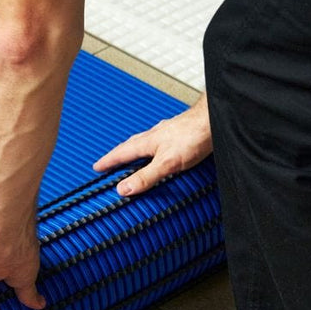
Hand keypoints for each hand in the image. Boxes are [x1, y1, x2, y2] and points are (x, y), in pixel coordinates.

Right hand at [93, 94, 211, 195]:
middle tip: (109, 162)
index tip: (97, 167)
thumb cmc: (193, 136)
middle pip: (130, 146)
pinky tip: (160, 150)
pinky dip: (153, 148)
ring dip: (135, 151)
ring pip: (145, 142)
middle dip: (118, 155)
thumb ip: (145, 176)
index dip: (108, 161)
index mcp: (146, 142)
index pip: (121, 153)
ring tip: (131, 157)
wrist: (214, 120)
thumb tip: (124, 188)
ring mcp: (167, 133)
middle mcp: (154, 135)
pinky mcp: (179, 133)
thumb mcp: (166, 162)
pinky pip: (159, 142)